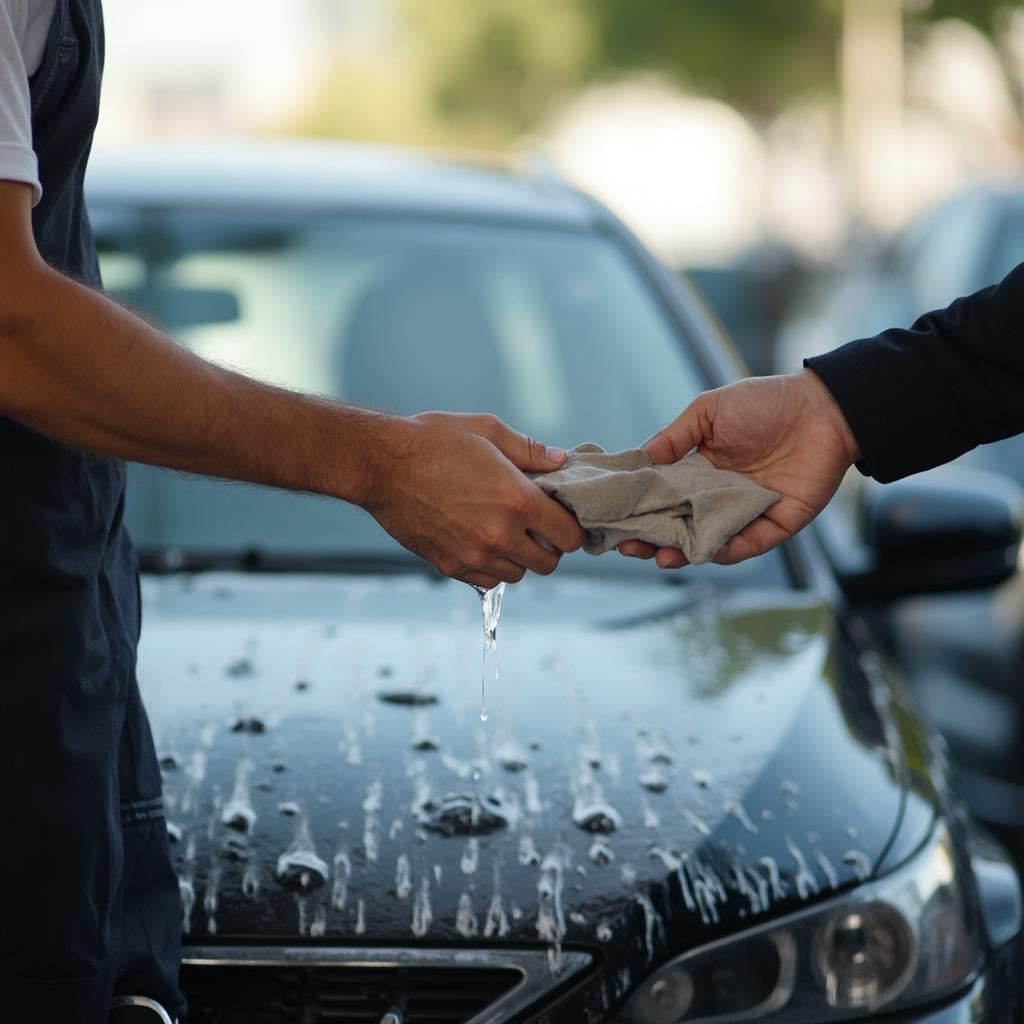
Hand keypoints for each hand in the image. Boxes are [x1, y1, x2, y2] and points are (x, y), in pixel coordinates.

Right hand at [365, 412, 584, 586]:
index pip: (569, 535)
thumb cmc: (433, 440)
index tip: (563, 519)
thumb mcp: (487, 430)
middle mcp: (499, 534)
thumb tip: (561, 461)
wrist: (380, 464)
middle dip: (550, 546)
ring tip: (506, 532)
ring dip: (520, 558)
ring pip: (518, 575)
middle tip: (537, 527)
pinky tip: (481, 540)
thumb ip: (530, 450)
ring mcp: (473, 555)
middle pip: (549, 563)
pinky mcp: (449, 566)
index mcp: (517, 500)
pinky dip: (491, 566)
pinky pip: (486, 580)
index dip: (572, 528)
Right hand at [618, 370, 859, 566]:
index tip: (613, 519)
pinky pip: (747, 545)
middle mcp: (718, 496)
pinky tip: (707, 552)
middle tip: (629, 547)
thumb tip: (643, 457)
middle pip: (678, 526)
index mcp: (699, 469)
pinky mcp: (774, 524)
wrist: (823, 409)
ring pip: (708, 542)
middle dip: (652, 539)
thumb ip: (677, 435)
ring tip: (662, 557)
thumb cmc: (767, 402)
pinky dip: (727, 551)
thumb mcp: (710, 409)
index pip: (661, 496)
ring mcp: (744, 512)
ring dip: (684, 552)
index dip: (638, 509)